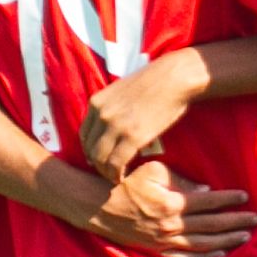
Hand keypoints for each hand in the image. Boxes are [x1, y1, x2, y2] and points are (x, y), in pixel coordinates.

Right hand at [76, 159, 256, 256]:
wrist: (95, 206)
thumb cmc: (124, 182)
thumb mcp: (151, 171)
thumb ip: (179, 181)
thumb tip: (204, 190)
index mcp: (171, 204)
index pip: (207, 202)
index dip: (228, 200)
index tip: (245, 197)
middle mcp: (170, 225)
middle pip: (210, 225)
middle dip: (235, 221)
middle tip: (255, 219)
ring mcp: (163, 241)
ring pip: (202, 243)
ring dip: (226, 240)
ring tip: (245, 236)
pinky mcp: (156, 250)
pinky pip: (186, 256)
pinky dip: (205, 255)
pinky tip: (220, 252)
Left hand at [78, 53, 212, 177]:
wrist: (173, 78)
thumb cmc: (153, 82)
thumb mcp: (121, 90)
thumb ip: (110, 107)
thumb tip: (109, 125)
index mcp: (96, 102)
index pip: (84, 135)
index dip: (90, 151)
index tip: (98, 159)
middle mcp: (102, 115)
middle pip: (90, 149)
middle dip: (97, 165)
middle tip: (108, 172)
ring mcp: (116, 126)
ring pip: (100, 159)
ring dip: (106, 172)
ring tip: (115, 177)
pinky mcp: (133, 137)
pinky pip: (117, 163)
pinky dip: (117, 174)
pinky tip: (123, 178)